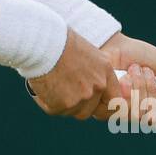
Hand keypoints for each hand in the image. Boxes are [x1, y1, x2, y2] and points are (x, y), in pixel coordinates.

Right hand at [24, 31, 155, 122]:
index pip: (114, 101)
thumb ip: (93, 73)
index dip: (102, 105)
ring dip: (61, 104)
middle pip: (90, 109)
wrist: (42, 44)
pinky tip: (41, 88)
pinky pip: (55, 109)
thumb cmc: (59, 42)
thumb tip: (89, 87)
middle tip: (62, 92)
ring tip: (50, 85)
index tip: (93, 105)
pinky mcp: (64, 104)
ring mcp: (82, 97)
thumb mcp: (85, 53)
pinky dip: (46, 102)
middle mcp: (97, 86)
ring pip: (72, 111)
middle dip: (77, 105)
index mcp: (105, 72)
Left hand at [99, 32, 155, 123]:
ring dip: (141, 86)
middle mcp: (137, 112)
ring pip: (140, 112)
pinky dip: (129, 87)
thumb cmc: (138, 54)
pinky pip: (125, 108)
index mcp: (152, 105)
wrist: (115, 45)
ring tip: (134, 70)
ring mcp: (121, 111)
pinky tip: (125, 76)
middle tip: (147, 72)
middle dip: (153, 90)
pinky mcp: (107, 107)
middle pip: (153, 116)